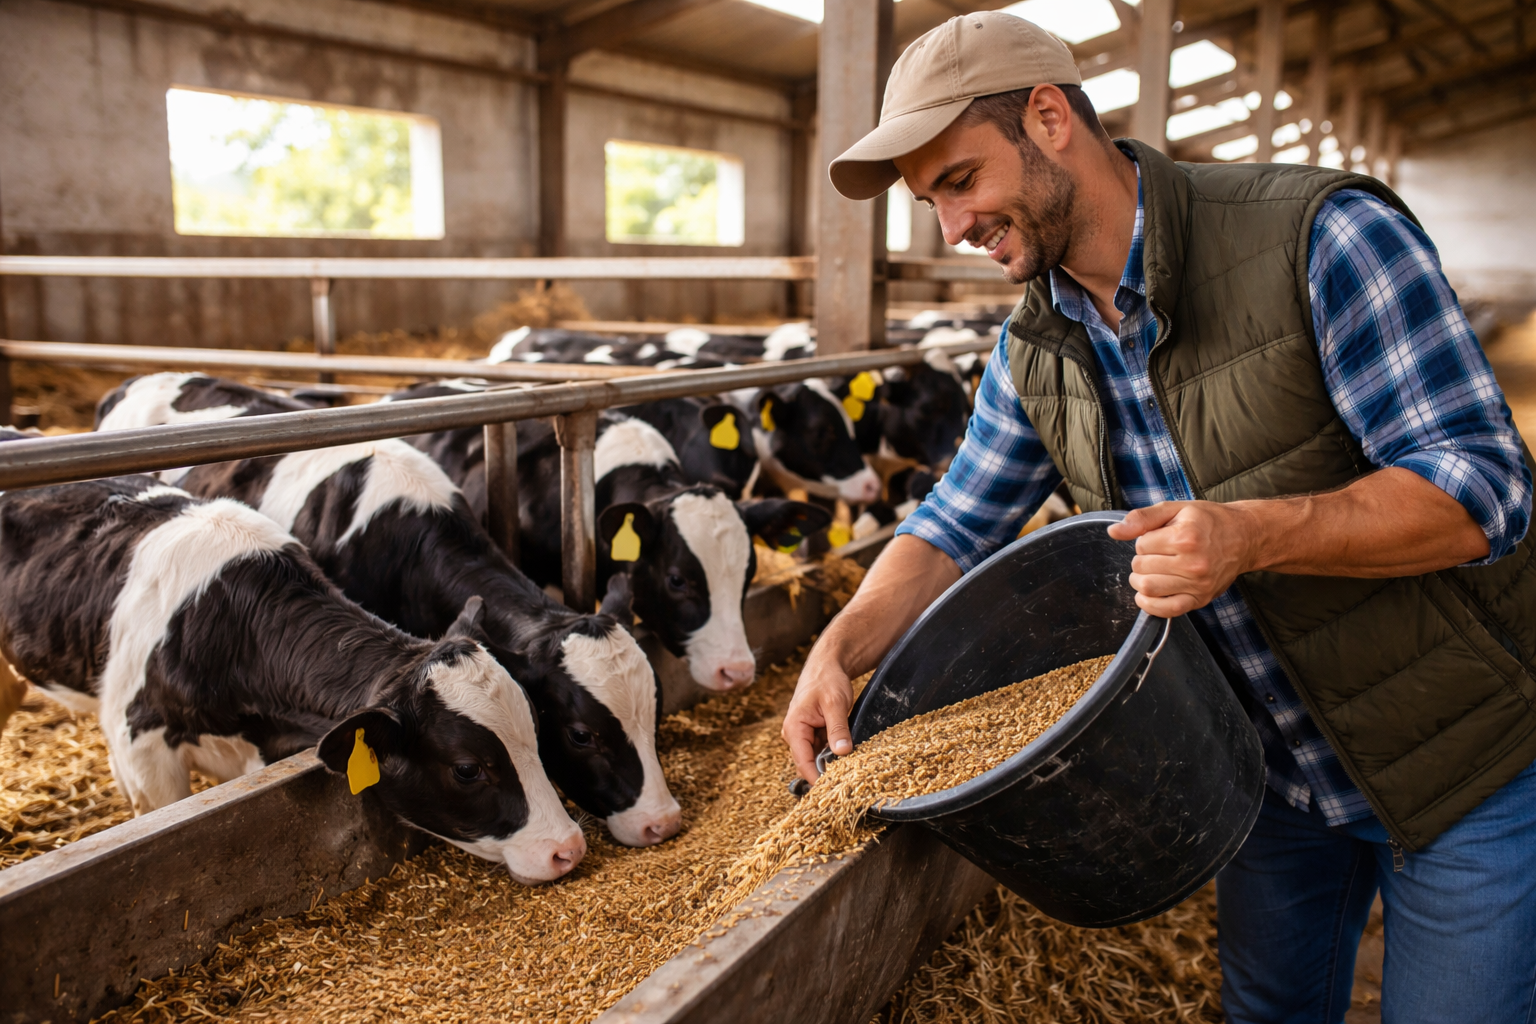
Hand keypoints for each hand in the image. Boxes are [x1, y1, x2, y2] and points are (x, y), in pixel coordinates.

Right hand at [781, 653, 854, 782]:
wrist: (827, 665)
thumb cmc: (827, 680)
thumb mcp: (835, 703)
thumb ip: (838, 728)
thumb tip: (842, 753)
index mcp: (794, 728)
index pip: (803, 763)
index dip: (818, 779)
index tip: (836, 789)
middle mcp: (794, 734)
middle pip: (808, 764)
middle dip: (826, 774)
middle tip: (849, 783)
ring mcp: (803, 735)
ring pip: (816, 759)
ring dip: (832, 765)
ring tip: (852, 772)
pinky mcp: (813, 734)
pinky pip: (822, 751)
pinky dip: (834, 755)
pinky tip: (848, 759)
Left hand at [1106, 501, 1259, 615]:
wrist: (1245, 538)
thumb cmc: (1209, 521)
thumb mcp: (1176, 509)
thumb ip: (1143, 518)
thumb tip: (1114, 532)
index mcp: (1185, 537)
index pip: (1141, 545)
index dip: (1144, 541)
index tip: (1158, 538)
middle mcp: (1192, 563)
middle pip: (1141, 567)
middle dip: (1142, 560)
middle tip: (1156, 554)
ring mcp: (1197, 584)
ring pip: (1148, 588)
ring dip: (1141, 580)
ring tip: (1152, 571)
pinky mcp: (1200, 599)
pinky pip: (1166, 610)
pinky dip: (1150, 604)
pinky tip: (1149, 594)